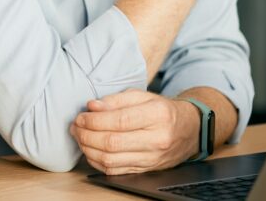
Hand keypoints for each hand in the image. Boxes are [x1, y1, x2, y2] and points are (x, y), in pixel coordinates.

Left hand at [70, 89, 198, 175]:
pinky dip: (97, 161)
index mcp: (157, 115)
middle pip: (112, 142)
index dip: (94, 120)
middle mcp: (157, 139)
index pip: (119, 120)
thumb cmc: (162, 110)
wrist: (188, 130)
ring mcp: (152, 158)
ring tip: (80, 137)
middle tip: (76, 126)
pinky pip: (115, 170)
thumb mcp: (143, 96)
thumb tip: (92, 106)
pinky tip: (90, 150)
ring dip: (88, 149)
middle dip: (86, 135)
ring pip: (111, 159)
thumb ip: (116, 99)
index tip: (81, 116)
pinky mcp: (146, 170)